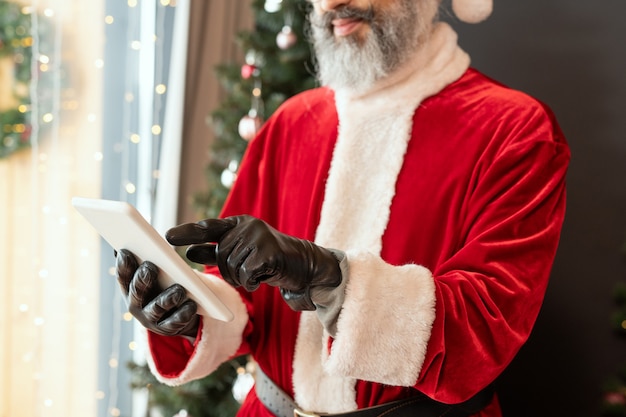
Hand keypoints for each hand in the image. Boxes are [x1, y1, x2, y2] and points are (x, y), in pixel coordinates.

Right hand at [115, 249, 198, 336]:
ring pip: (156, 308)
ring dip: (167, 298)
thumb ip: (142, 256)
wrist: (178, 310)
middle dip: (142, 279)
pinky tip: (192, 305)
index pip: (123, 276)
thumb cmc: (164, 282)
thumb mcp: (155, 270)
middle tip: (150, 267)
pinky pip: (174, 323)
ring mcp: (151, 319)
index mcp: (130, 287)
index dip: (123, 265)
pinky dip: (183, 314)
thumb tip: (124, 242)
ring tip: (179, 289)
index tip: (127, 251)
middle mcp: (136, 305)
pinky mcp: (167, 328)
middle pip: (137, 292)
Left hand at [166, 215, 341, 310]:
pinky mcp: (269, 254)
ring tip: (257, 273)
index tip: (166, 237)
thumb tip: (189, 252)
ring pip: (232, 268)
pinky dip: (252, 283)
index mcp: (239, 223)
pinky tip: (263, 278)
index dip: (187, 232)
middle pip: (220, 256)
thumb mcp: (242, 251)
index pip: (208, 227)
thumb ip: (217, 250)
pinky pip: (246, 276)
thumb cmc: (269, 259)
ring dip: (241, 278)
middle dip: (229, 270)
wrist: (304, 264)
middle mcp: (248, 226)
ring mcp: (259, 238)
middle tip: (247, 272)